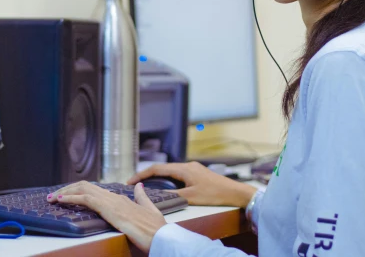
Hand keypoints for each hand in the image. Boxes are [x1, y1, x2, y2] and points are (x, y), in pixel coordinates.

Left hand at [48, 181, 165, 252]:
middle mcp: (115, 197)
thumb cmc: (156, 229)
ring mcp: (112, 202)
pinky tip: (61, 200)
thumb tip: (139, 186)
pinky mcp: (109, 209)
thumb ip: (142, 197)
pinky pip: (86, 199)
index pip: (96, 189)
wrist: (161, 237)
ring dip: (65, 192)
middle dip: (68, 189)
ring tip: (52, 198)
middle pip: (86, 186)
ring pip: (83, 189)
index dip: (80, 190)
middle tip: (54, 196)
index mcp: (122, 199)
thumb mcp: (149, 210)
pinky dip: (71, 197)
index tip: (68, 195)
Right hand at [128, 162, 256, 207]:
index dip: (141, 174)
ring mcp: (192, 168)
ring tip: (146, 185)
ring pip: (170, 170)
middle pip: (162, 168)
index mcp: (183, 169)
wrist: (234, 191)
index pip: (157, 169)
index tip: (130, 181)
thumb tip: (157, 196)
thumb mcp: (191, 197)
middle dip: (147, 175)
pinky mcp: (197, 173)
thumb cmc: (214, 194)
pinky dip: (167, 178)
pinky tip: (165, 186)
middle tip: (134, 183)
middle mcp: (187, 165)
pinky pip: (177, 173)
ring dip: (157, 177)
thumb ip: (173, 196)